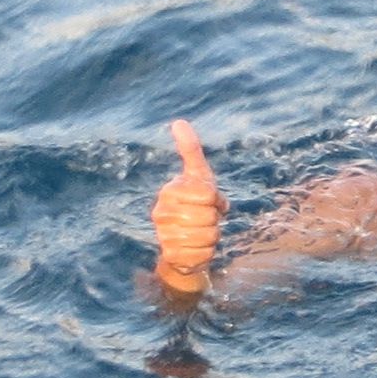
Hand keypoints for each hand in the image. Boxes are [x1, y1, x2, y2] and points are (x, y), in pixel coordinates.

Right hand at [149, 119, 223, 295]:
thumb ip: (191, 152)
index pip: (207, 194)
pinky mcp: (169, 255)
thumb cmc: (196, 206)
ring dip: (211, 238)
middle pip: (208, 216)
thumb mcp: (200, 178)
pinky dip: (206, 254)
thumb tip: (178, 122)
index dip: (215, 201)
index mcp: (170, 191)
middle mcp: (161, 211)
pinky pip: (202, 254)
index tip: (207, 202)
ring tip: (200, 235)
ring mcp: (163, 234)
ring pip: (208, 236)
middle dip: (214, 220)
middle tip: (204, 221)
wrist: (185, 245)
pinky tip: (195, 250)